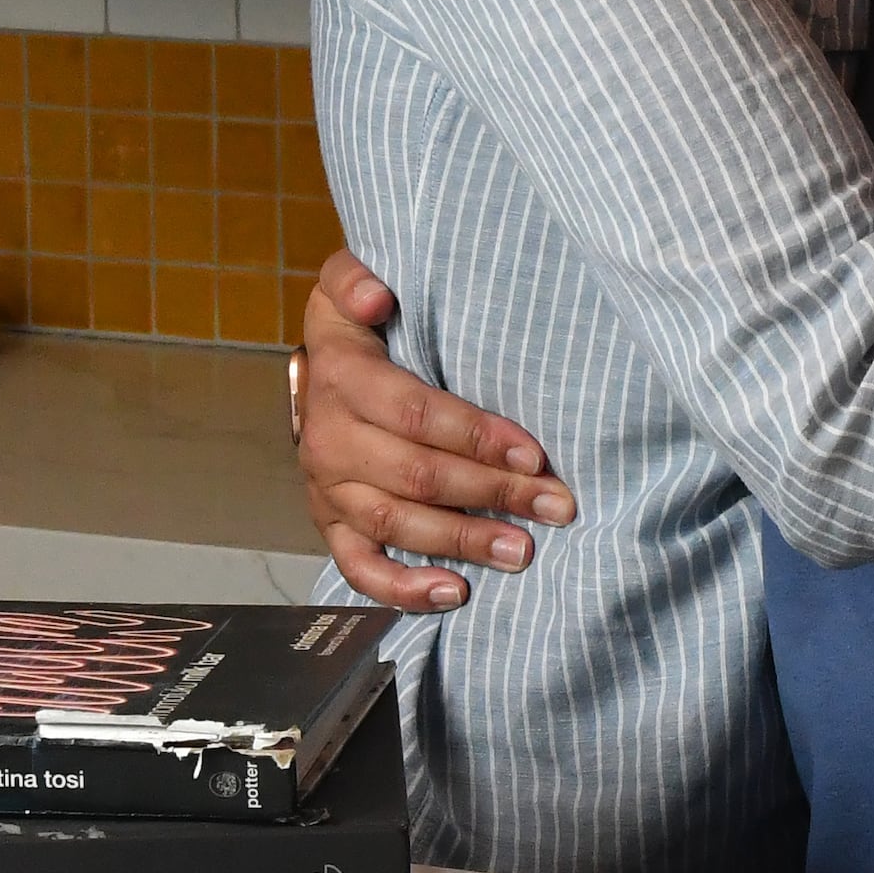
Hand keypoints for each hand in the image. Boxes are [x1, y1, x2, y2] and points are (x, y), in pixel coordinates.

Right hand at [295, 248, 573, 609]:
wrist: (318, 370)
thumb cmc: (359, 328)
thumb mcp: (348, 283)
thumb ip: (357, 278)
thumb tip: (377, 296)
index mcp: (343, 379)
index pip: (417, 414)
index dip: (477, 436)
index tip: (534, 453)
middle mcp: (330, 440)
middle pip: (417, 475)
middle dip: (492, 492)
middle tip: (555, 505)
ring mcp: (328, 489)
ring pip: (396, 523)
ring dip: (462, 542)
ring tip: (522, 551)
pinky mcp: (331, 524)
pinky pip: (359, 566)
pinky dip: (403, 588)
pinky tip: (454, 594)